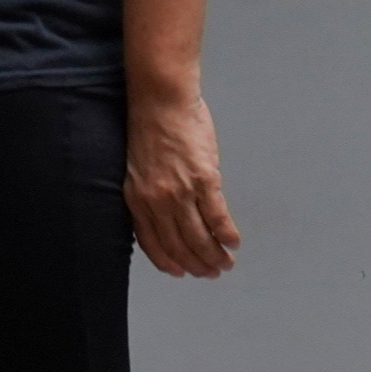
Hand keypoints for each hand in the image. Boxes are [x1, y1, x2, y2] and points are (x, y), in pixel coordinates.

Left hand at [123, 82, 241, 277]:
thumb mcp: (137, 166)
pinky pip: (217, 216)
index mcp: (138, 198)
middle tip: (210, 272)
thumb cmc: (150, 125)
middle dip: (196, 265)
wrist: (161, 99)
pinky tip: (233, 242)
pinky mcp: (204, 179)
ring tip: (225, 263)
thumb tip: (164, 215)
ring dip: (214, 255)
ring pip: (199, 237)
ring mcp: (181, 191)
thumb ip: (148, 193)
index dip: (168, 262)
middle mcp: (157, 200)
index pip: (152, 243)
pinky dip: (226, 234)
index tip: (181, 272)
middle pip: (179, 245)